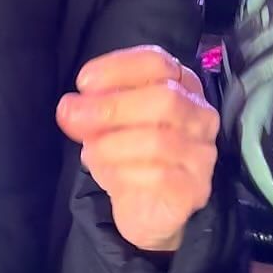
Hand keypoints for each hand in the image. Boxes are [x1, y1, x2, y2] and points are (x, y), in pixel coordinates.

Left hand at [56, 47, 218, 252]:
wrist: (146, 210)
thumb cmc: (128, 157)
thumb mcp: (107, 125)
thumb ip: (95, 110)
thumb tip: (71, 107)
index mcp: (180, 85)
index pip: (157, 62)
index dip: (118, 68)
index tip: (83, 83)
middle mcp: (199, 113)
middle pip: (165, 97)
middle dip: (112, 107)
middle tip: (73, 118)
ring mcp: (202, 151)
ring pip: (160, 139)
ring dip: (113, 144)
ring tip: (90, 153)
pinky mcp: (196, 187)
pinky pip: (160, 176)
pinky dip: (125, 173)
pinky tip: (109, 176)